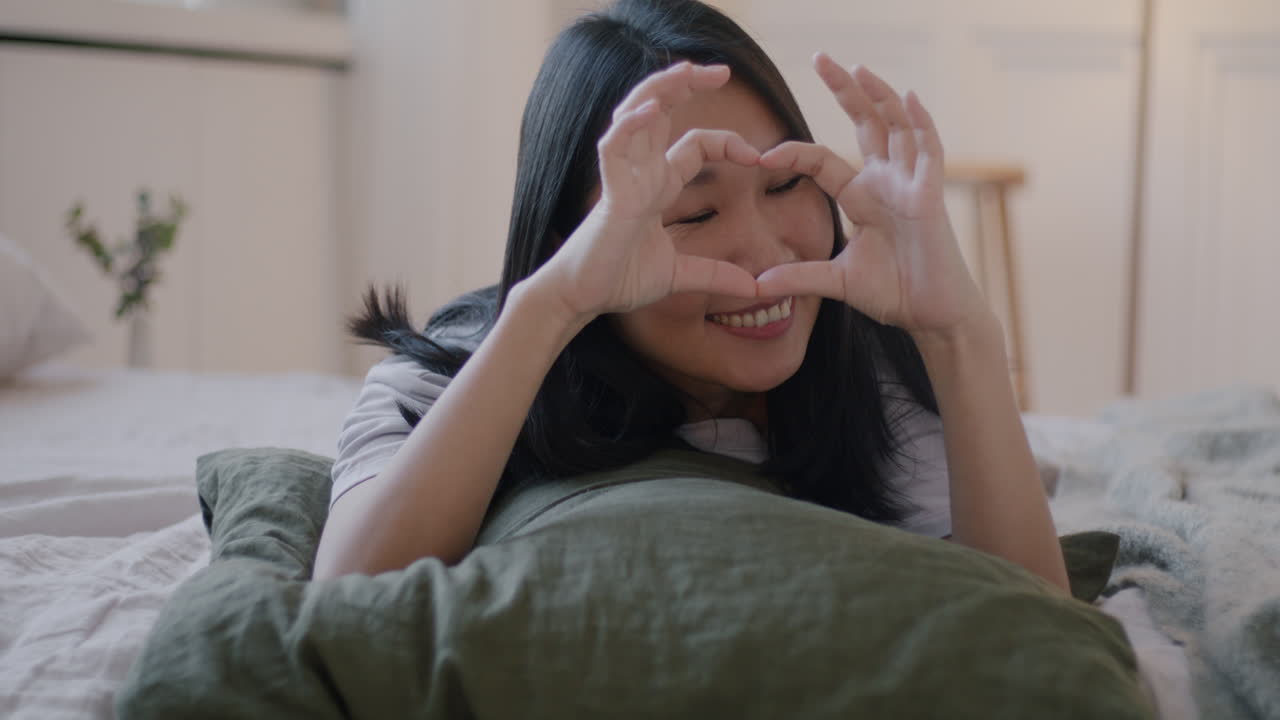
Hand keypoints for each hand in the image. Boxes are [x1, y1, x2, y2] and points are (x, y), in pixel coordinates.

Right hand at [538, 61, 760, 319]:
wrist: (583, 299)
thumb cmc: (619, 280)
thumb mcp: (679, 276)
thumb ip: (716, 275)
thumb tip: (757, 290)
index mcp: (657, 186)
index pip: (694, 145)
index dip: (726, 141)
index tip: (758, 156)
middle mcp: (641, 174)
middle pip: (661, 112)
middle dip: (688, 84)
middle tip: (722, 70)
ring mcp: (623, 180)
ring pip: (635, 116)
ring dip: (659, 90)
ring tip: (686, 70)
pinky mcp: (610, 196)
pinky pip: (613, 149)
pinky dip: (628, 127)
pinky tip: (650, 110)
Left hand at [755, 53, 988, 335]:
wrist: (933, 316)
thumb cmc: (895, 294)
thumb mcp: (836, 282)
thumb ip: (799, 277)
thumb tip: (755, 285)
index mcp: (862, 198)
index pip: (822, 162)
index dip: (793, 154)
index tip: (760, 156)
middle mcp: (886, 183)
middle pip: (865, 124)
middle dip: (845, 91)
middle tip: (820, 58)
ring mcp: (911, 185)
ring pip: (896, 127)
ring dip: (878, 95)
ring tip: (857, 68)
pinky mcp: (931, 196)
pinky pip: (928, 151)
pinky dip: (920, 122)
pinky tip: (907, 97)